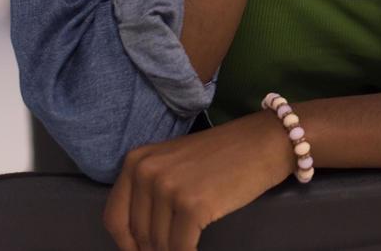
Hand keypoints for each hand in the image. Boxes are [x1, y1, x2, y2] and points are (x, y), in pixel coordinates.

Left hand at [103, 112, 294, 250]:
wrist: (265, 142)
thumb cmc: (224, 155)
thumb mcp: (174, 163)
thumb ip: (149, 192)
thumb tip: (137, 241)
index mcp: (136, 161)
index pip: (115, 218)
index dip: (128, 244)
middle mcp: (147, 172)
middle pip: (138, 235)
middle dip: (155, 250)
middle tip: (176, 247)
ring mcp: (169, 188)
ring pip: (159, 245)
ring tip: (188, 247)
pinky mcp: (193, 205)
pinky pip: (182, 249)